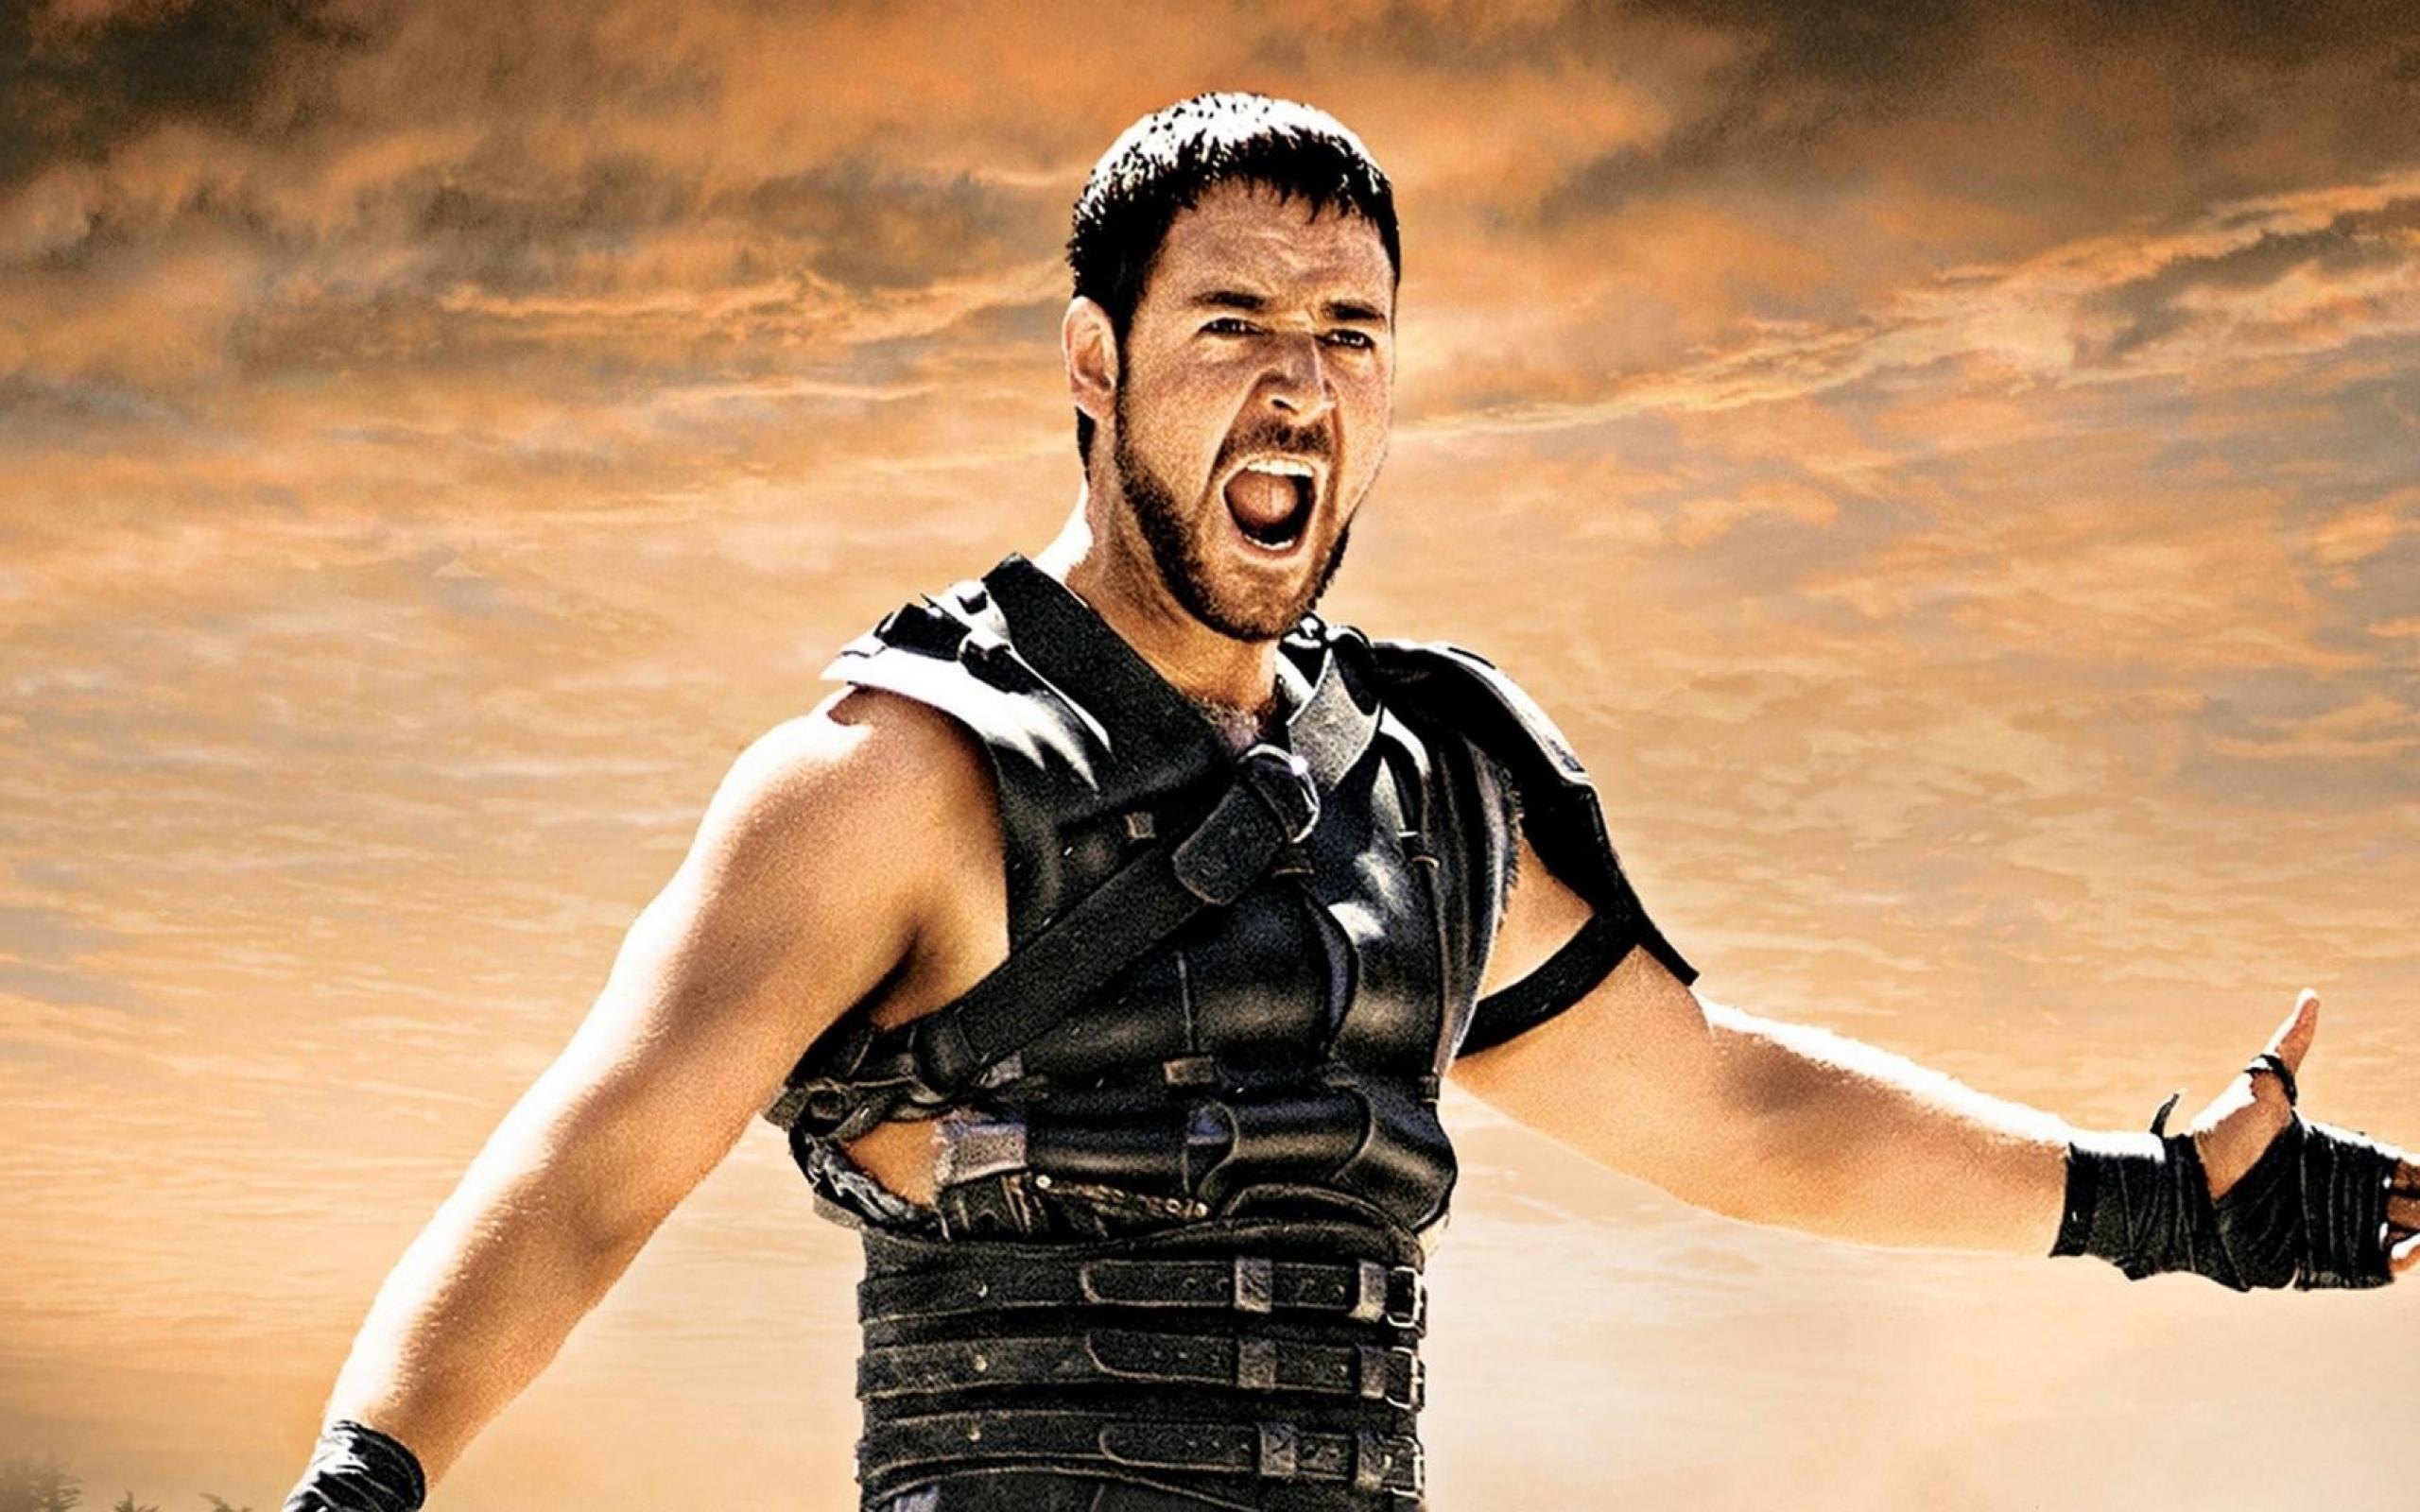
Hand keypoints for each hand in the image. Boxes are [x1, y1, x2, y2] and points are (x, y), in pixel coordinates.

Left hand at [2185, 988, 2419, 1277]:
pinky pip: (2374, 1266)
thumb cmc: (2224, 1135)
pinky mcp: (2323, 1260)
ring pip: (2400, 1234)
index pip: (2398, 1166)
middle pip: (2408, 1202)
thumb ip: (2290, 1045)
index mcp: (2335, 1157)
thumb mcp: (2262, 1086)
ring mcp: (2334, 1228)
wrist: (2188, 1188)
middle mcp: (2339, 1193)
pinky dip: (2402, 1260)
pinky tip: (2414, 1248)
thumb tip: (2311, 996)